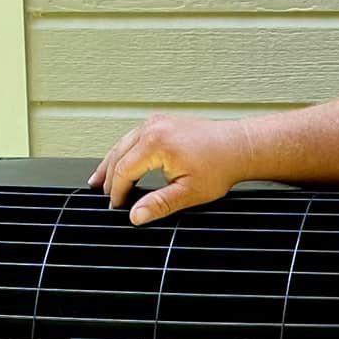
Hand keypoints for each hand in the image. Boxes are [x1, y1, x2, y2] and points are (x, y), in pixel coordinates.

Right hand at [87, 113, 253, 223]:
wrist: (238, 146)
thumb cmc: (220, 166)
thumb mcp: (188, 193)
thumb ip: (159, 204)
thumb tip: (136, 216)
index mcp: (156, 143)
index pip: (123, 170)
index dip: (117, 192)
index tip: (116, 208)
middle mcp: (152, 127)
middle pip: (117, 155)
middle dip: (109, 178)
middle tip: (105, 199)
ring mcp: (156, 122)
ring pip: (122, 144)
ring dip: (111, 163)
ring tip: (99, 181)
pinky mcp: (161, 122)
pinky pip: (133, 137)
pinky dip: (123, 152)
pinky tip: (119, 162)